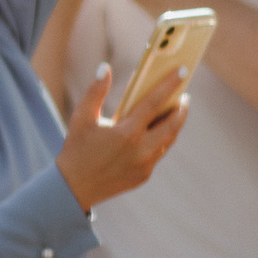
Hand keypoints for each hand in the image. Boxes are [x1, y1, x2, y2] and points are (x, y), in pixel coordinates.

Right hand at [57, 63, 188, 210]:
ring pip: (168, 141)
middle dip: (181, 109)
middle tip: (184, 96)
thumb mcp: (81, 118)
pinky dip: (161, 140)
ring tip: (173, 112)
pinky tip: (157, 133)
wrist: (73, 188)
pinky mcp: (143, 176)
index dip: (169, 85)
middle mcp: (141, 150)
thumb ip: (95, 92)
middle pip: (173, 125)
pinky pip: (158, 154)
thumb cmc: (76, 149)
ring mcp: (144, 165)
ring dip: (174, 125)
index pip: (154, 103)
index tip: (182, 71)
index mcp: (127, 133)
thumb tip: (105, 68)